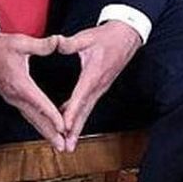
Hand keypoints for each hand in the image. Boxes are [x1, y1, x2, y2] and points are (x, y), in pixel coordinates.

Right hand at [0, 32, 68, 150]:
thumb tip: (59, 41)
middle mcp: (14, 95)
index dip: (52, 116)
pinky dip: (37, 122)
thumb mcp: (21, 42)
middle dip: (49, 133)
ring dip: (43, 131)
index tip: (63, 127)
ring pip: (30, 118)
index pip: (39, 103)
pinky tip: (45, 128)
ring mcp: (11, 98)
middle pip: (35, 118)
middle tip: (62, 146)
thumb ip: (42, 45)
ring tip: (57, 142)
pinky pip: (26, 113)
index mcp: (19, 84)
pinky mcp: (10, 97)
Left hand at [57, 21, 141, 150]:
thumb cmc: (107, 36)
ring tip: (69, 143)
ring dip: (78, 127)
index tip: (64, 126)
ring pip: (87, 110)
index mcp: (93, 74)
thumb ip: (69, 43)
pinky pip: (89, 104)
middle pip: (85, 111)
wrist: (127, 35)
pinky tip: (70, 122)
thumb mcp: (87, 37)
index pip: (80, 96)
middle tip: (67, 146)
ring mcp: (101, 87)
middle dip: (76, 130)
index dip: (72, 112)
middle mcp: (98, 85)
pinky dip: (80, 116)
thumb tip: (55, 43)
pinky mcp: (100, 86)